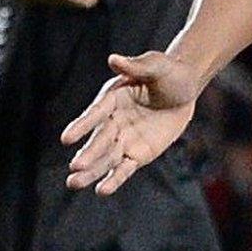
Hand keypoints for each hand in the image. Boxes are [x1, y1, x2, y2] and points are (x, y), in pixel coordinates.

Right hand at [62, 51, 203, 194]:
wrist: (185, 88)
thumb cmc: (168, 72)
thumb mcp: (156, 66)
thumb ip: (136, 65)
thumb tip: (114, 59)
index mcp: (112, 97)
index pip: (96, 113)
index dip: (82, 125)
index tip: (66, 139)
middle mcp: (113, 120)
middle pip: (100, 139)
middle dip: (88, 153)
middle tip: (74, 167)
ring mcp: (124, 139)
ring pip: (107, 157)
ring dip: (92, 171)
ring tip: (74, 183)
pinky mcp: (138, 154)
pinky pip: (124, 168)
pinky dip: (114, 179)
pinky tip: (102, 190)